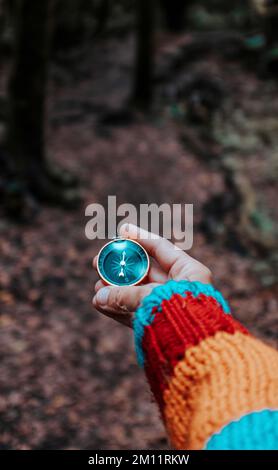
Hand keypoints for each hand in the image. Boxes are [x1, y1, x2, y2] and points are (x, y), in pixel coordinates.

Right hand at [92, 224, 211, 326]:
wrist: (199, 353)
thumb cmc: (184, 317)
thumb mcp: (153, 297)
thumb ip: (126, 296)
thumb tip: (98, 297)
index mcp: (190, 273)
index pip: (162, 248)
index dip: (140, 238)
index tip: (122, 230)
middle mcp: (180, 288)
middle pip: (144, 272)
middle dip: (120, 267)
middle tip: (98, 263)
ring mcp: (170, 307)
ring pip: (138, 294)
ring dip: (116, 290)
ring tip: (96, 287)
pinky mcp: (161, 327)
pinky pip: (137, 314)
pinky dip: (119, 309)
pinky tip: (100, 304)